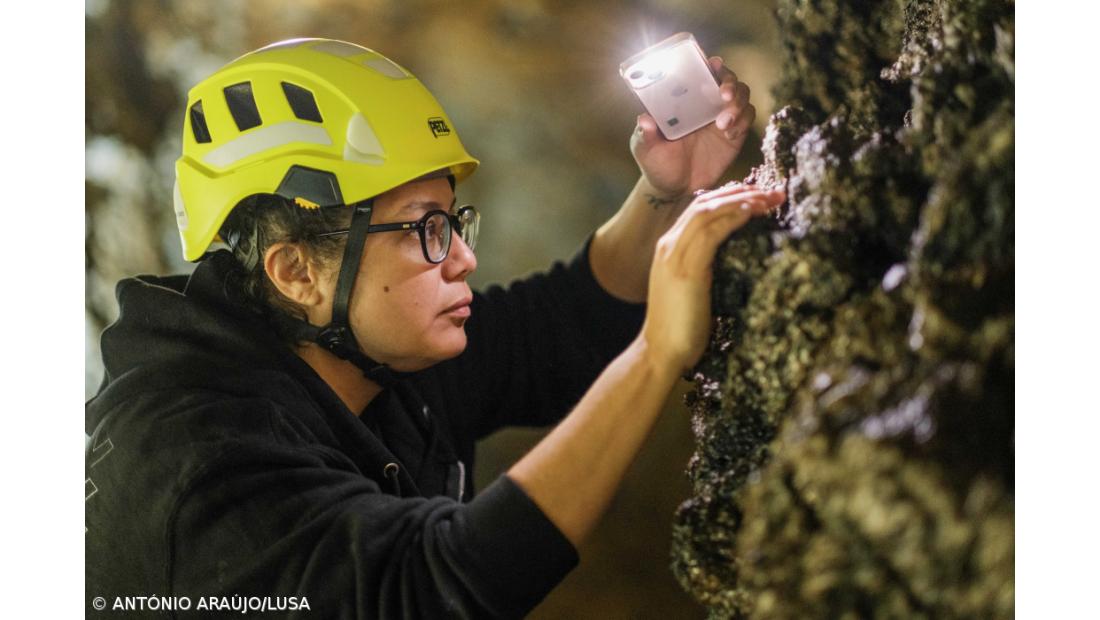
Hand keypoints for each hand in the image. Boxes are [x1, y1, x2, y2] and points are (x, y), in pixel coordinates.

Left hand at [630, 57, 755, 201]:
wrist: (676, 190)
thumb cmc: (658, 164)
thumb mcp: (646, 149)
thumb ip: (645, 135)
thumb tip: (644, 119)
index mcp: (683, 100)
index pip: (699, 72)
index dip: (708, 63)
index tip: (712, 63)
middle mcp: (705, 103)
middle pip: (727, 78)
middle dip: (729, 82)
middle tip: (724, 94)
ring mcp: (722, 116)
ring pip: (741, 95)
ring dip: (737, 103)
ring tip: (723, 123)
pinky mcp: (736, 133)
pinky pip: (747, 118)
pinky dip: (742, 121)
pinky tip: (729, 134)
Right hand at [640, 184, 784, 374]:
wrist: (660, 352)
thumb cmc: (682, 328)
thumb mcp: (695, 290)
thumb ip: (708, 269)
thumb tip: (736, 258)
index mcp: (670, 248)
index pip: (700, 210)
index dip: (730, 198)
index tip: (758, 197)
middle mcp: (669, 244)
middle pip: (706, 204)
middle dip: (741, 193)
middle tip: (773, 192)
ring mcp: (674, 255)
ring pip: (708, 212)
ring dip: (742, 201)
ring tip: (769, 199)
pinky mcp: (686, 268)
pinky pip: (710, 232)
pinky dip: (732, 218)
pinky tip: (752, 213)